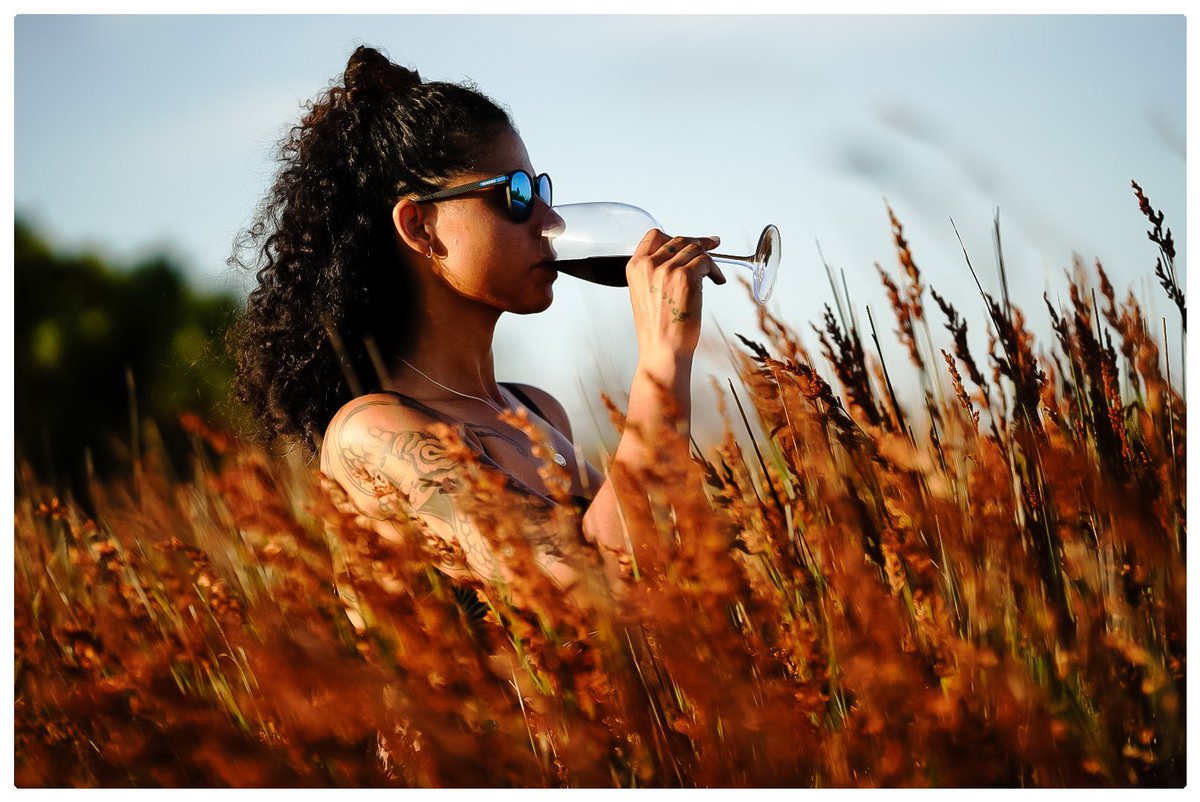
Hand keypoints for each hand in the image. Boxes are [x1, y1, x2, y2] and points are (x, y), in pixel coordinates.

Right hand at [625, 229, 726, 360]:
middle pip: (679, 240)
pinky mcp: (687, 276)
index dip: (675, 236)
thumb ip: (655, 272)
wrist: (663, 349)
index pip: (654, 236)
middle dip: (698, 243)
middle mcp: (649, 264)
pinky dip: (715, 270)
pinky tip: (718, 281)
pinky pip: (706, 262)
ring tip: (715, 274)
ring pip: (695, 250)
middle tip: (712, 245)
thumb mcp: (645, 294)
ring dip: (709, 260)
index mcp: (636, 268)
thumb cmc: (657, 329)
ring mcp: (668, 269)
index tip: (690, 239)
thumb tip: (680, 258)